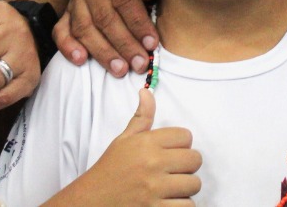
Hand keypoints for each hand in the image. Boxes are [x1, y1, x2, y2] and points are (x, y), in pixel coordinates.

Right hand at [50, 88, 201, 206]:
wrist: (92, 200)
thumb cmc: (110, 169)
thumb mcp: (124, 140)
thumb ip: (141, 117)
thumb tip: (147, 92)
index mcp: (147, 143)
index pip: (186, 136)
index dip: (181, 144)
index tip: (171, 151)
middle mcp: (153, 164)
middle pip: (195, 159)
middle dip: (187, 166)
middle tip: (174, 170)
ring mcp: (155, 189)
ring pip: (194, 184)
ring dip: (186, 188)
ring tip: (172, 187)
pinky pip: (187, 206)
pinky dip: (182, 205)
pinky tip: (170, 201)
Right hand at [54, 0, 160, 75]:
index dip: (138, 23)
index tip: (152, 44)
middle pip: (104, 17)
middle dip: (124, 44)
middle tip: (140, 64)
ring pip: (84, 28)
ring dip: (102, 51)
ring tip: (120, 69)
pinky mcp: (67, 12)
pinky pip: (61, 31)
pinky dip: (68, 47)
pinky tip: (81, 60)